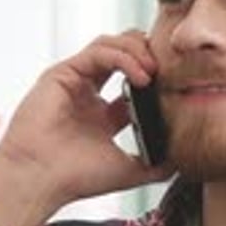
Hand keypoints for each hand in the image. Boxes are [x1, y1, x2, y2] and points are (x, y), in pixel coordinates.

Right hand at [0, 30, 170, 216]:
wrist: (40, 180)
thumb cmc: (76, 178)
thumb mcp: (128, 170)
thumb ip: (156, 163)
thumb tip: (184, 158)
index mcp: (101, 114)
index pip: (133, 81)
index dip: (157, 79)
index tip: (177, 87)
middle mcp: (87, 93)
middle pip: (123, 54)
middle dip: (148, 55)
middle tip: (168, 71)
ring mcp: (74, 81)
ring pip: (111, 45)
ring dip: (138, 52)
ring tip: (154, 72)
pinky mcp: (62, 73)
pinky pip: (98, 52)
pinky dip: (123, 58)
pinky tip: (140, 76)